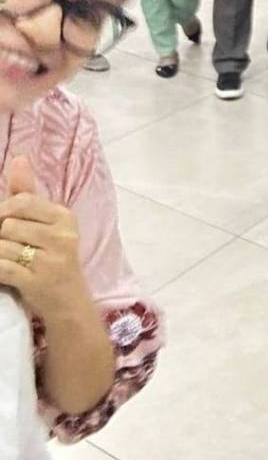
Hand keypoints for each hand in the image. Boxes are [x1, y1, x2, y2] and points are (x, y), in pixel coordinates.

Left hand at [0, 156, 87, 319]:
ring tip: (11, 260)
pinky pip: (1, 267)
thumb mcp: (46, 223)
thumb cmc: (52, 256)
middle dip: (1, 237)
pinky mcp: (37, 281)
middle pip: (8, 225)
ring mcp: (51, 259)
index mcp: (64, 217)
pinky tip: (7, 272)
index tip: (5, 224)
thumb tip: (18, 158)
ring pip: (2, 246)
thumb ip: (27, 192)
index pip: (21, 202)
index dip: (4, 212)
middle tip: (11, 246)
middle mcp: (62, 235)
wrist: (68, 300)